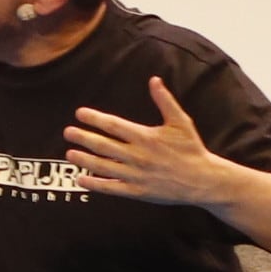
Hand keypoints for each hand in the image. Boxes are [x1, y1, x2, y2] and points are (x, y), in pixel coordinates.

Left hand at [66, 76, 235, 206]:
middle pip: (104, 145)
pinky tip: (80, 178)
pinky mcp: (137, 191)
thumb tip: (154, 79)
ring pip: (103, 166)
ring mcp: (136, 175)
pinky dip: (94, 184)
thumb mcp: (181, 122)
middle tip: (68, 132)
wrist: (203, 180)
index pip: (114, 125)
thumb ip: (165, 101)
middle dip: (83, 137)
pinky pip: (111, 187)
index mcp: (146, 137)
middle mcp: (138, 156)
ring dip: (84, 159)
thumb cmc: (191, 148)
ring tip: (69, 153)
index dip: (95, 118)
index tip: (79, 113)